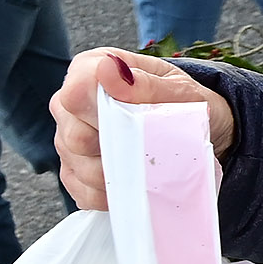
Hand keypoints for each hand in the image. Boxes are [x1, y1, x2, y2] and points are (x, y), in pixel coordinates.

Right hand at [47, 48, 231, 209]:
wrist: (194, 131)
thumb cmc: (184, 103)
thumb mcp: (178, 89)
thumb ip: (144, 83)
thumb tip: (108, 71)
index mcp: (93, 69)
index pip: (76, 91)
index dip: (102, 110)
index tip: (133, 120)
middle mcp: (72, 104)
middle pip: (75, 136)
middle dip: (116, 149)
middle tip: (148, 149)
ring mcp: (68, 139)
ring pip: (78, 166)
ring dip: (116, 174)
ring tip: (146, 167)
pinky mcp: (74, 171)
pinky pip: (82, 191)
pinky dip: (110, 194)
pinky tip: (132, 185)